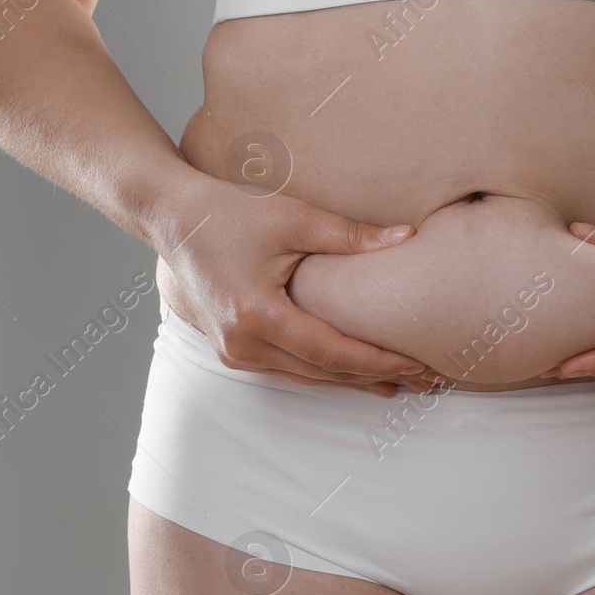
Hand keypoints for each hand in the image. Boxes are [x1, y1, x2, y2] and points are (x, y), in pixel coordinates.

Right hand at [155, 180, 444, 397]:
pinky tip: (352, 373)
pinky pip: (287, 370)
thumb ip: (351, 234)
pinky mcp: (231, 350)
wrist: (169, 218)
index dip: (380, 361)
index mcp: (257, 316)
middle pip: (324, 373)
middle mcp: (242, 345)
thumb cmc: (228, 212)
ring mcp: (233, 353)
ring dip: (352, 381)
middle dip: (377, 377)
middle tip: (425, 379)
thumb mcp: (292, 217)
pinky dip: (323, 372)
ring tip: (400, 383)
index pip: (334, 352)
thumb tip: (408, 236)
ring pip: (306, 378)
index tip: (419, 363)